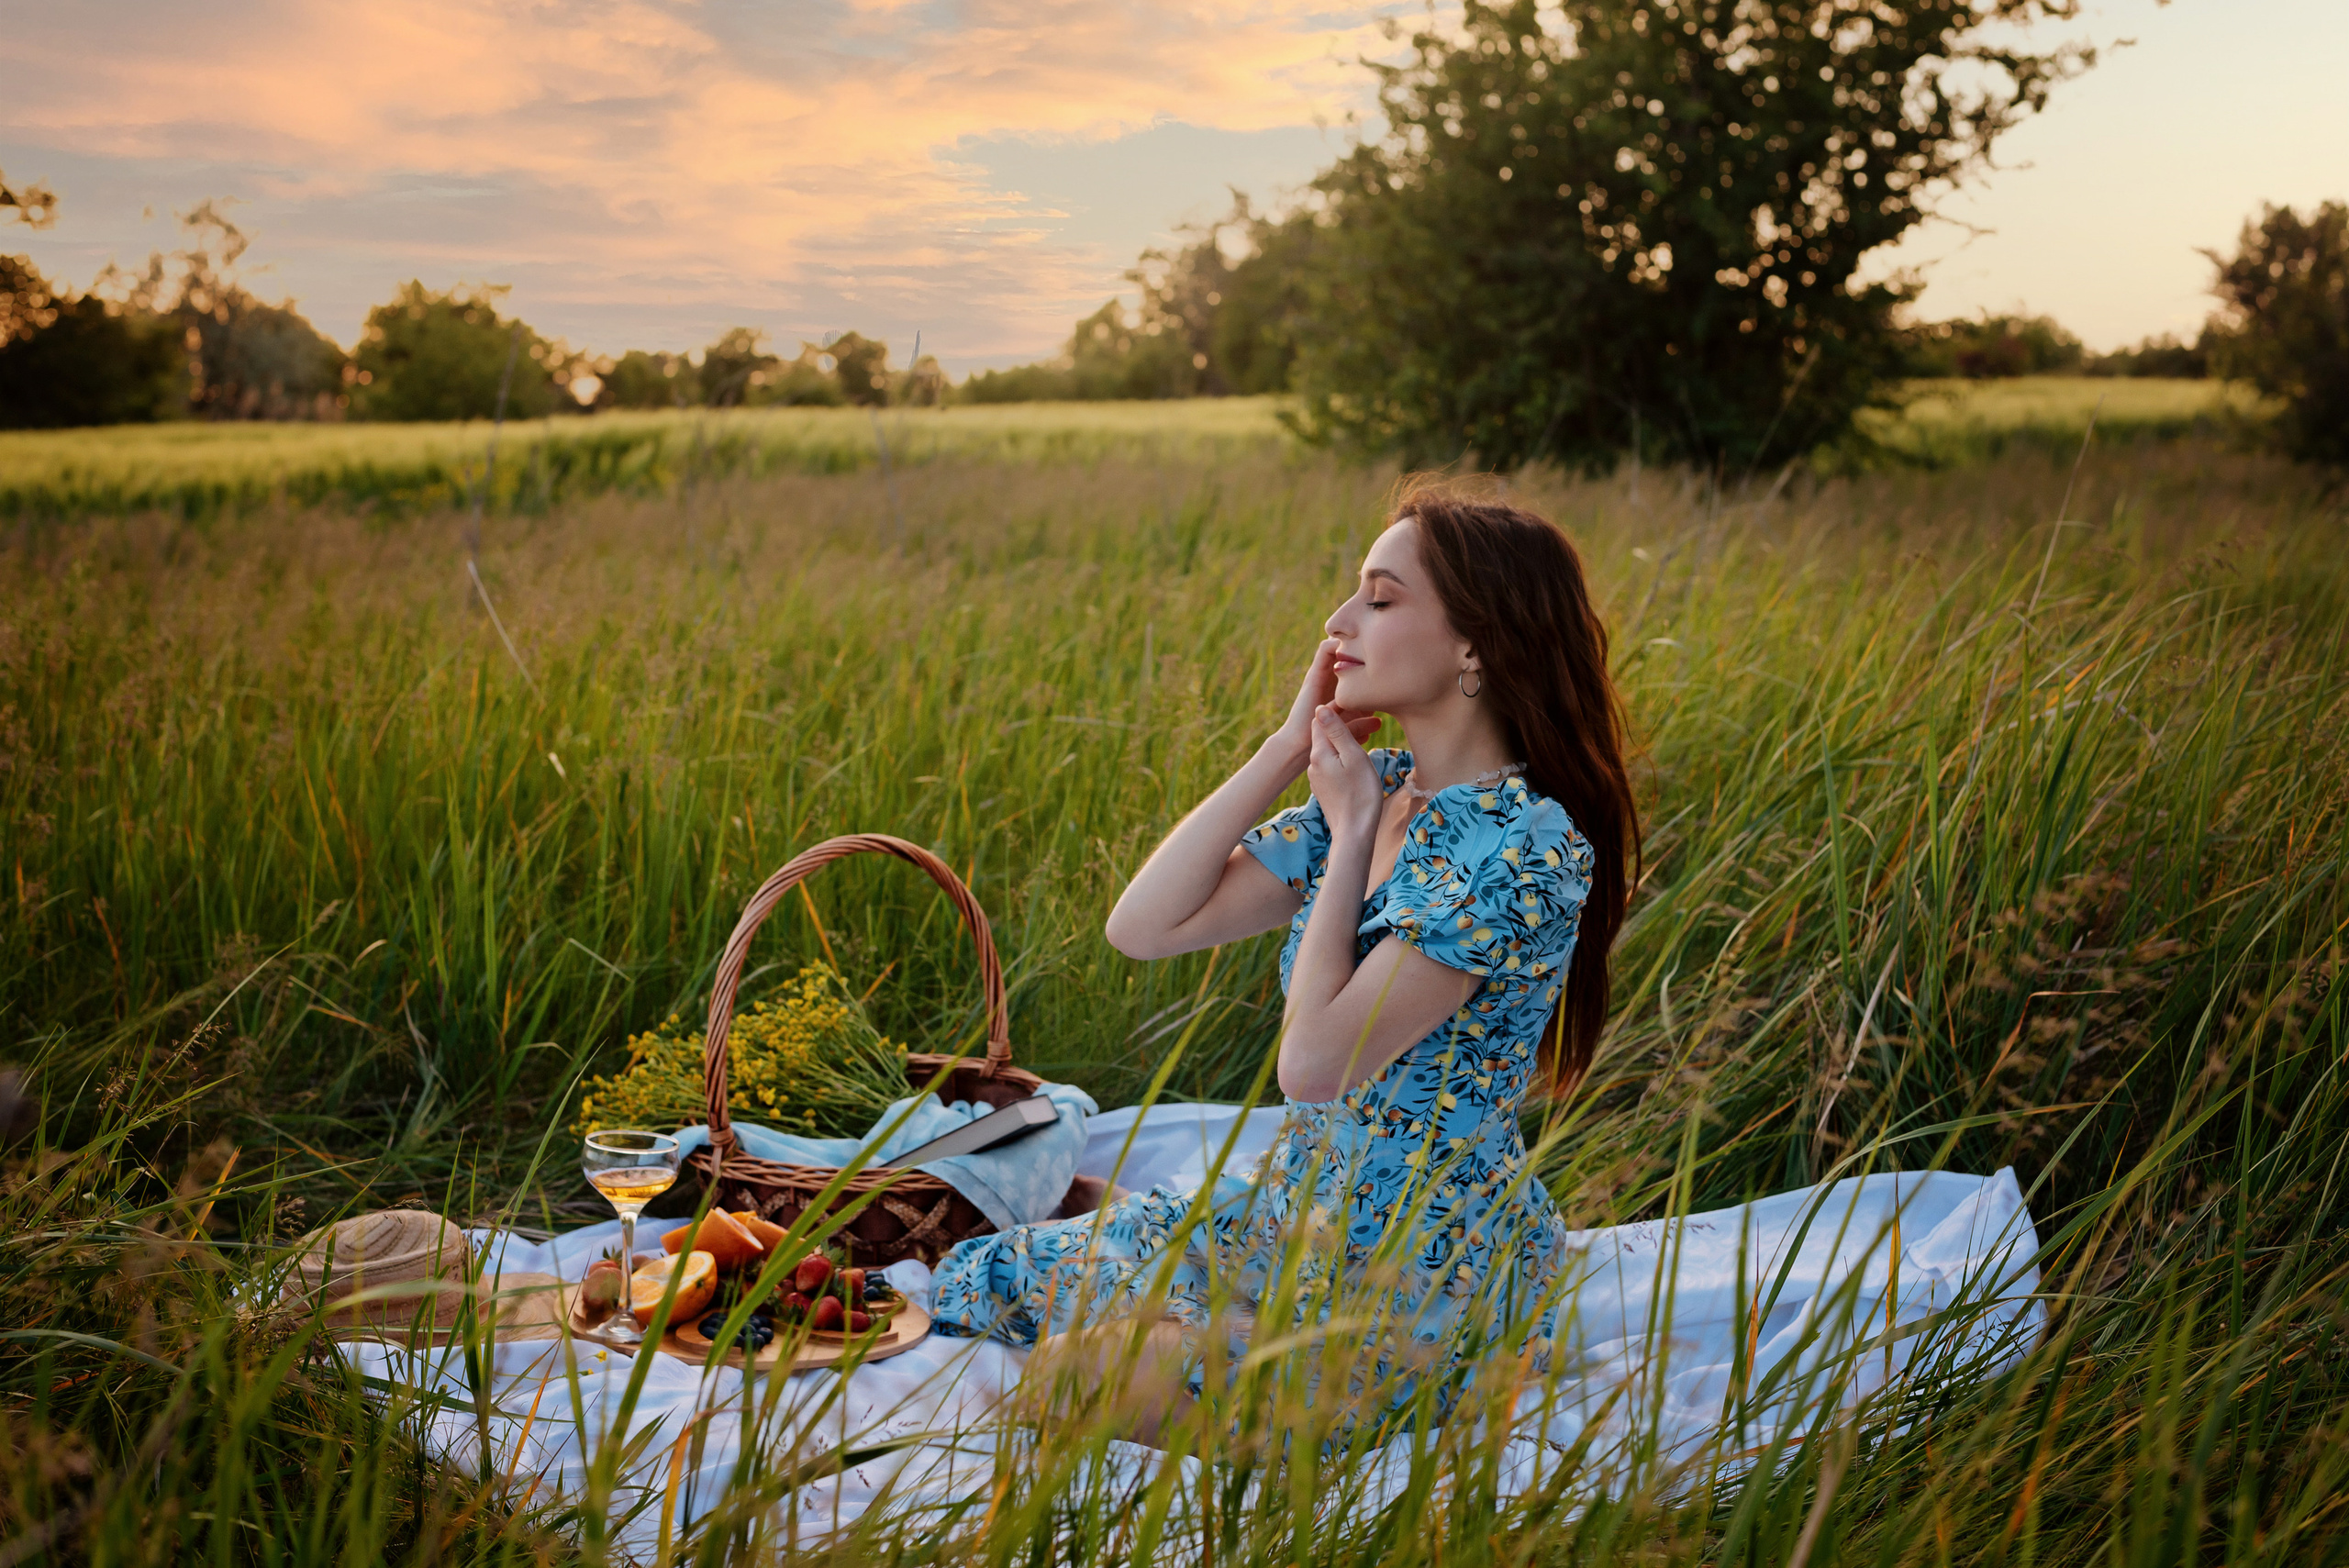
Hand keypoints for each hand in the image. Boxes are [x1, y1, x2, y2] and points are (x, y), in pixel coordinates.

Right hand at [1273, 639, 1379, 764]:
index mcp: (1345, 687)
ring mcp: (1324, 673)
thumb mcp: (1351, 727)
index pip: (1360, 663)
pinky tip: (1350, 646)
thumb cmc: (1328, 738)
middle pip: (1349, 649)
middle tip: (1379, 636)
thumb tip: (1380, 722)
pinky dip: (1335, 643)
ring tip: (1365, 635)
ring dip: (1350, 639)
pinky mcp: (1314, 673)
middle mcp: (1334, 677)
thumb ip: (1364, 723)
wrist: (1304, 743)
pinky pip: (1324, 650)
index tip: (1389, 651)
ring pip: (1337, 645)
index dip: (1373, 655)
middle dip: (1363, 641)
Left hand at [1305, 703, 1382, 840]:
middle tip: (1373, 723)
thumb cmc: (1360, 793)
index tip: (1359, 708)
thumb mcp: (1354, 756)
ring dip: (1346, 744)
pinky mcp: (1324, 790)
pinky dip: (1344, 760)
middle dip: (1346, 727)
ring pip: (1330, 752)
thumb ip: (1337, 731)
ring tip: (1370, 740)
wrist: (1354, 833)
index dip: (1338, 711)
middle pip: (1326, 736)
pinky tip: (1359, 764)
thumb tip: (1320, 708)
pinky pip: (1332, 767)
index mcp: (1319, 753)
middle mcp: (1313, 764)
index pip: (1320, 720)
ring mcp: (1317, 778)